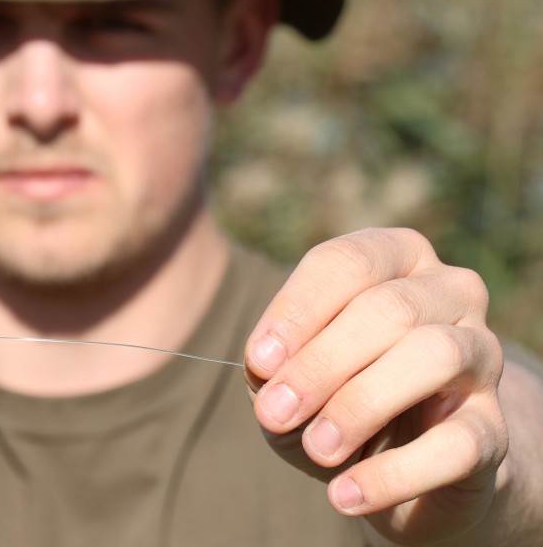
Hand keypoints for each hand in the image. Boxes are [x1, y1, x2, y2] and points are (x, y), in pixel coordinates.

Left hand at [244, 228, 507, 544]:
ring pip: (433, 355)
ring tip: (316, 448)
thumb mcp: (290, 374)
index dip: (297, 311)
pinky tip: (345, 494)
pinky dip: (393, 473)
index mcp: (394, 258)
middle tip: (274, 413)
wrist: (403, 466)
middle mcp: (449, 291)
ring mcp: (482, 355)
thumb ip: (272, 367)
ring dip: (360, 404)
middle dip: (321, 363)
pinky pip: (456, 444)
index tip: (259, 362)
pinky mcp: (494, 427)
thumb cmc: (334, 396)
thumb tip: (266, 373)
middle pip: (386, 309)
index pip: (346, 263)